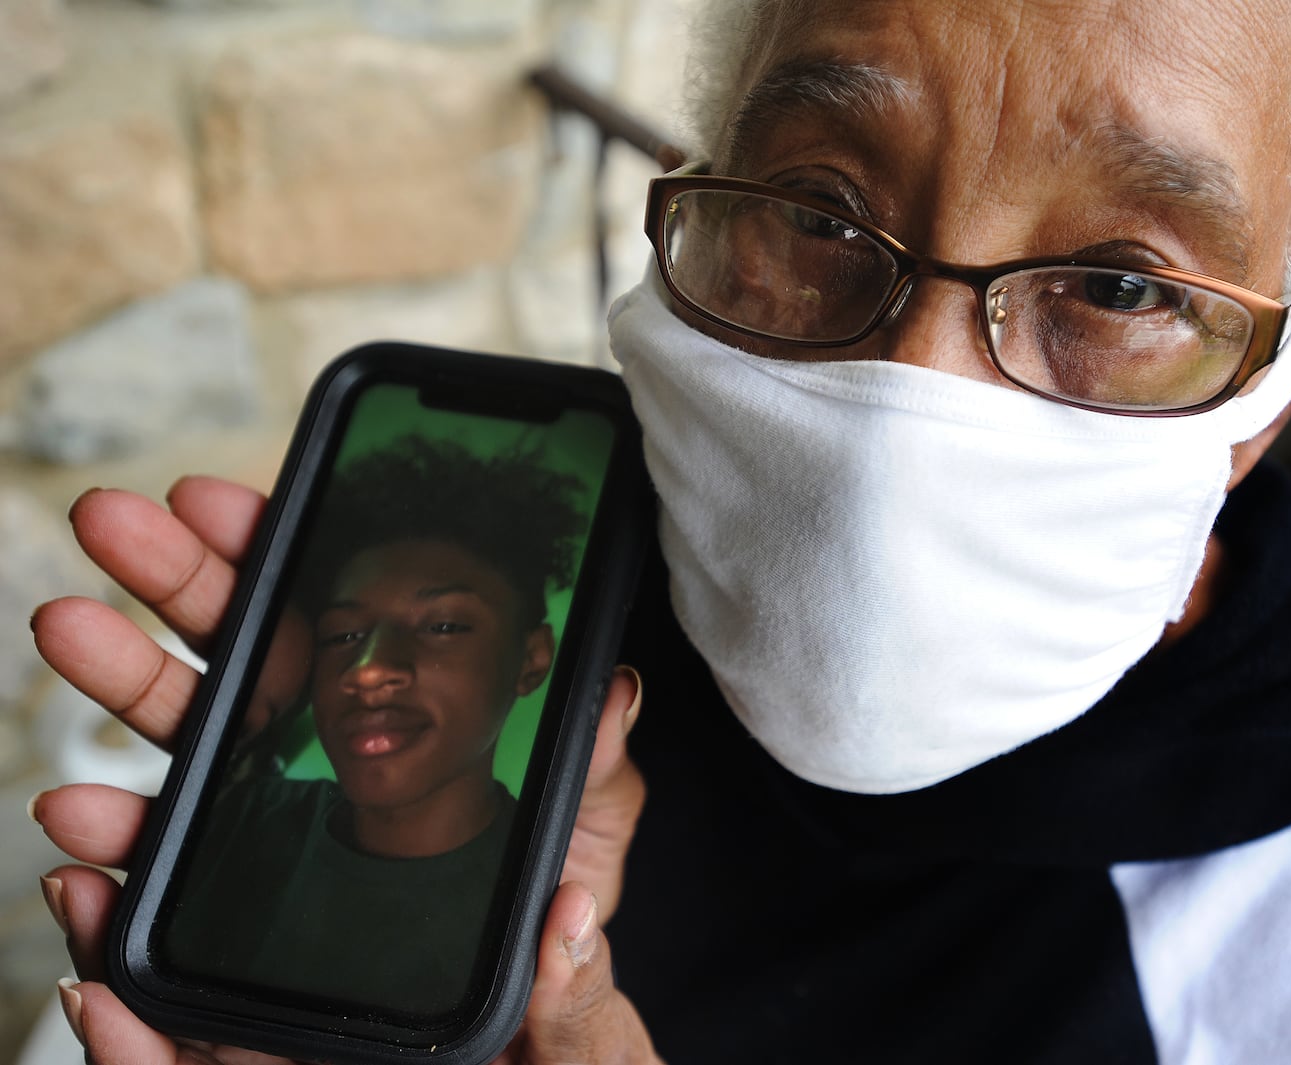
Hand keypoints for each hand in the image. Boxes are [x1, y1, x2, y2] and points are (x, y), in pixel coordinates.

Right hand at [30, 478, 659, 1063]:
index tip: (225, 500)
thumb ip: (593, 767)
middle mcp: (315, 735)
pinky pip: (163, 870)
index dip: (274, 548)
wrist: (506, 1016)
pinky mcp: (236, 892)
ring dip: (121, 681)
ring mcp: (265, 807)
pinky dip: (115, 850)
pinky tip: (85, 834)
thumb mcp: (586, 831)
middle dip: (172, 577)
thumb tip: (616, 689)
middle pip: (234, 644)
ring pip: (178, 735)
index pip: (325, 606)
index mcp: (389, 697)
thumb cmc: (548, 897)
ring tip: (75, 631)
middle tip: (117, 522)